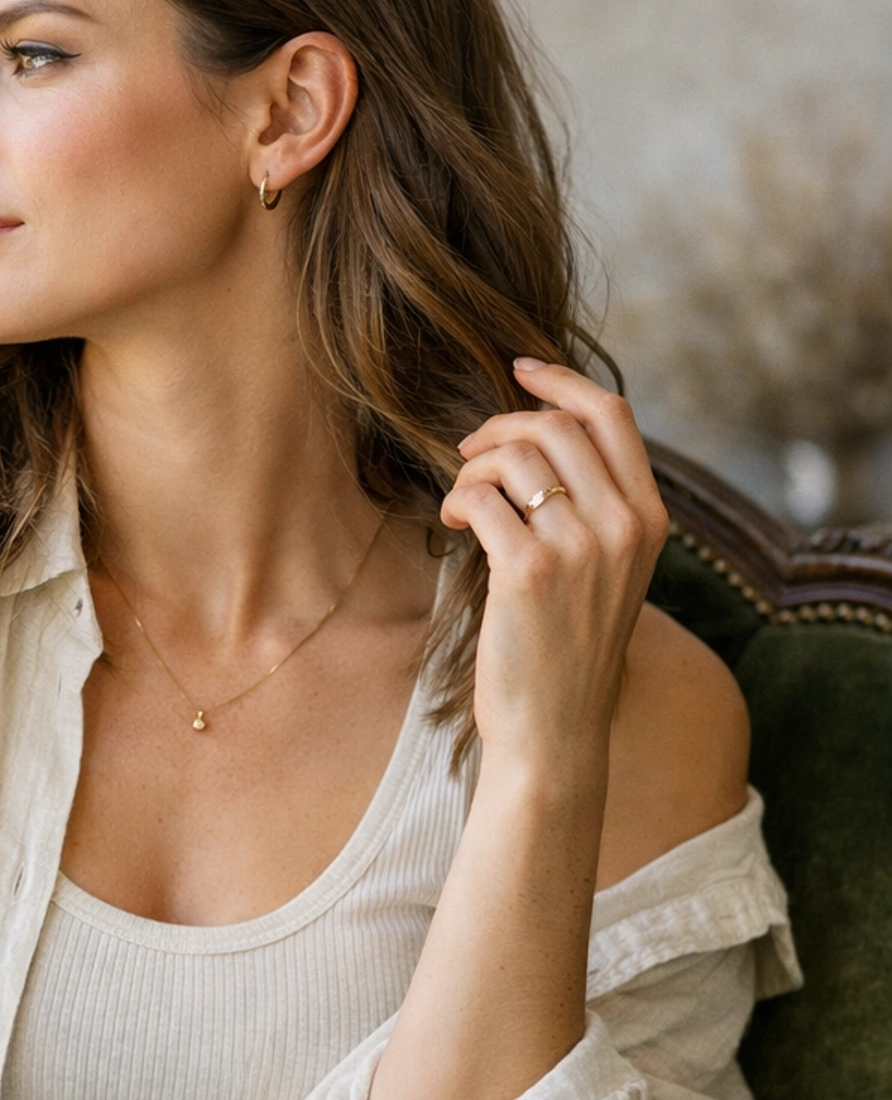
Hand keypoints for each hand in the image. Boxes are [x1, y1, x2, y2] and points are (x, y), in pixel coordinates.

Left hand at [441, 359, 669, 768]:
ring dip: (472, 467)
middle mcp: (623, 526)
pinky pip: (479, 497)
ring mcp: (579, 549)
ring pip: (514, 457)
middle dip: (500, 427)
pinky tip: (451, 523)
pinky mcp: (528, 572)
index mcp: (648, 519)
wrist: (555, 730)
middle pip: (556, 425)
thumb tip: (539, 432)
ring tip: (461, 500)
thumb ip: (593, 507)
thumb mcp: (605, 572)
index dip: (560, 382)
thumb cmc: (566, 650)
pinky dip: (455, 498)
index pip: (612, 414)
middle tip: (470, 455)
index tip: (520, 369)